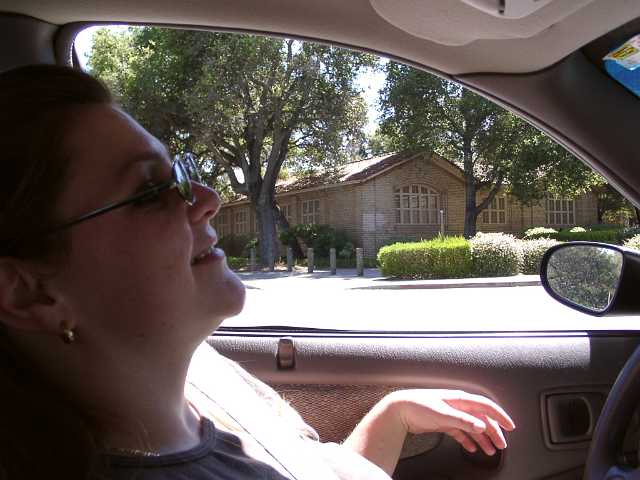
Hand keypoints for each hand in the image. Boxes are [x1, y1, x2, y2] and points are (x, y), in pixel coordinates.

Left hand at [384, 389, 515, 455]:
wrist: (400, 409)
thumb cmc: (419, 406)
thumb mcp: (443, 414)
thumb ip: (463, 420)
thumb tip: (481, 426)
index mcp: (460, 399)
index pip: (486, 406)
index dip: (500, 416)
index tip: (510, 426)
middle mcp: (458, 405)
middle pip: (481, 419)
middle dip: (494, 431)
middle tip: (502, 445)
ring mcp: (451, 414)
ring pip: (473, 427)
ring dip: (483, 439)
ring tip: (490, 450)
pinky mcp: (444, 422)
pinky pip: (461, 432)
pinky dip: (468, 440)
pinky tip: (472, 448)